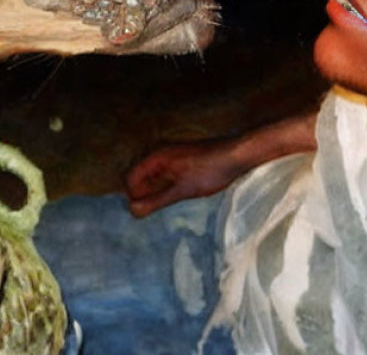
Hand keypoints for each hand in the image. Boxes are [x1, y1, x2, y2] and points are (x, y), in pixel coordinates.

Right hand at [125, 139, 244, 217]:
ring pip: (151, 177)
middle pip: (138, 177)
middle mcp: (160, 154)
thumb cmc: (210, 170)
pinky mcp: (180, 162)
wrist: (237, 155)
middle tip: (151, 212)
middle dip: (141, 195)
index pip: (130, 177)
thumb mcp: (182, 190)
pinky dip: (163, 188)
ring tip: (162, 207)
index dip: (132, 196)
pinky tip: (173, 198)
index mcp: (156, 156)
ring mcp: (170, 157)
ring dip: (152, 193)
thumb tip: (132, 210)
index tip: (142, 212)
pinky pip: (163, 176)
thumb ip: (156, 200)